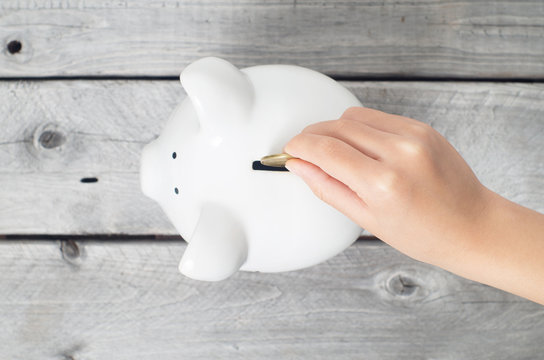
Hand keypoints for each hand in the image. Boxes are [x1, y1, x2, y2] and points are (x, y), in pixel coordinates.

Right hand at [285, 107, 491, 267]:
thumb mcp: (368, 220)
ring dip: (335, 129)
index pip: (325, 150)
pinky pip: (378, 117)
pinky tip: (361, 146)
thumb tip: (299, 166)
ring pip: (354, 116)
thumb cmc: (425, 234)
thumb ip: (328, 188)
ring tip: (335, 151)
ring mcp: (414, 136)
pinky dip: (361, 128)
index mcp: (383, 183)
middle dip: (312, 135)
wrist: (473, 226)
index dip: (300, 145)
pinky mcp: (422, 127)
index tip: (290, 149)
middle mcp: (399, 152)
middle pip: (336, 127)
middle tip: (304, 150)